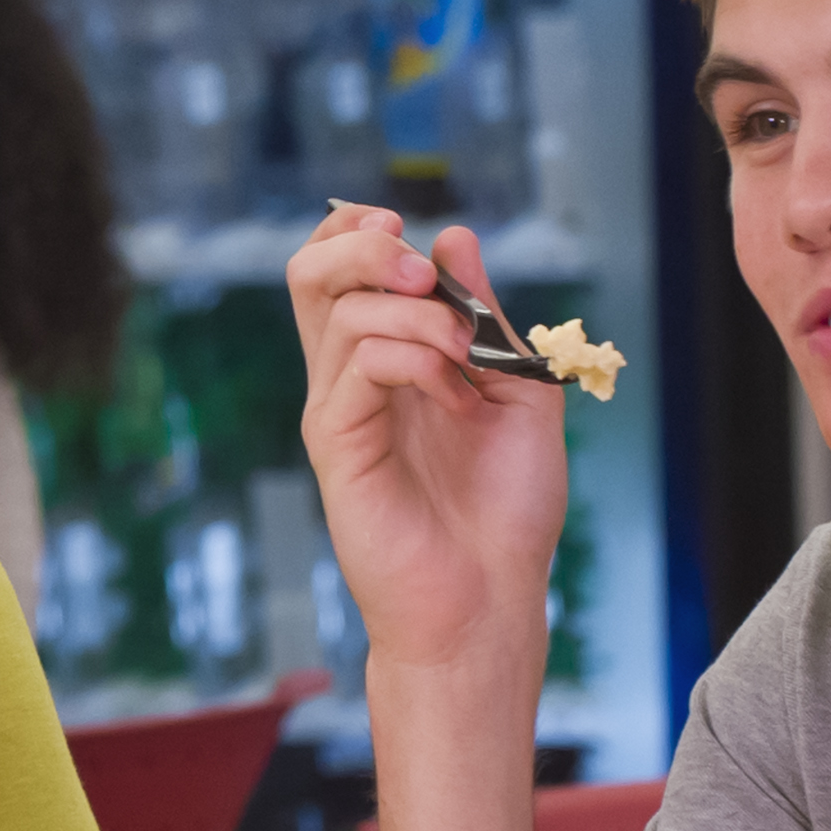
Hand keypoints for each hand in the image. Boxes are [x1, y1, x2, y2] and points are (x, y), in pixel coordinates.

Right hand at [282, 205, 571, 683]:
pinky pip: (361, 365)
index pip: (338, 270)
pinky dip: (418, 362)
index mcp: (387, 359)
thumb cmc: (506, 508)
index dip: (361, 232)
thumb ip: (486, 318)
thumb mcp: (521, 389)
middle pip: (309, 272)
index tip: (414, 236)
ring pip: (342, 310)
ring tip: (464, 358)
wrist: (490, 597)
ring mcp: (338, 409)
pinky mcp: (336, 443)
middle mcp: (349, 377)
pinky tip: (456, 399)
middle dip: (364, 245)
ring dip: (421, 316)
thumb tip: (455, 237)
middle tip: (421, 273)